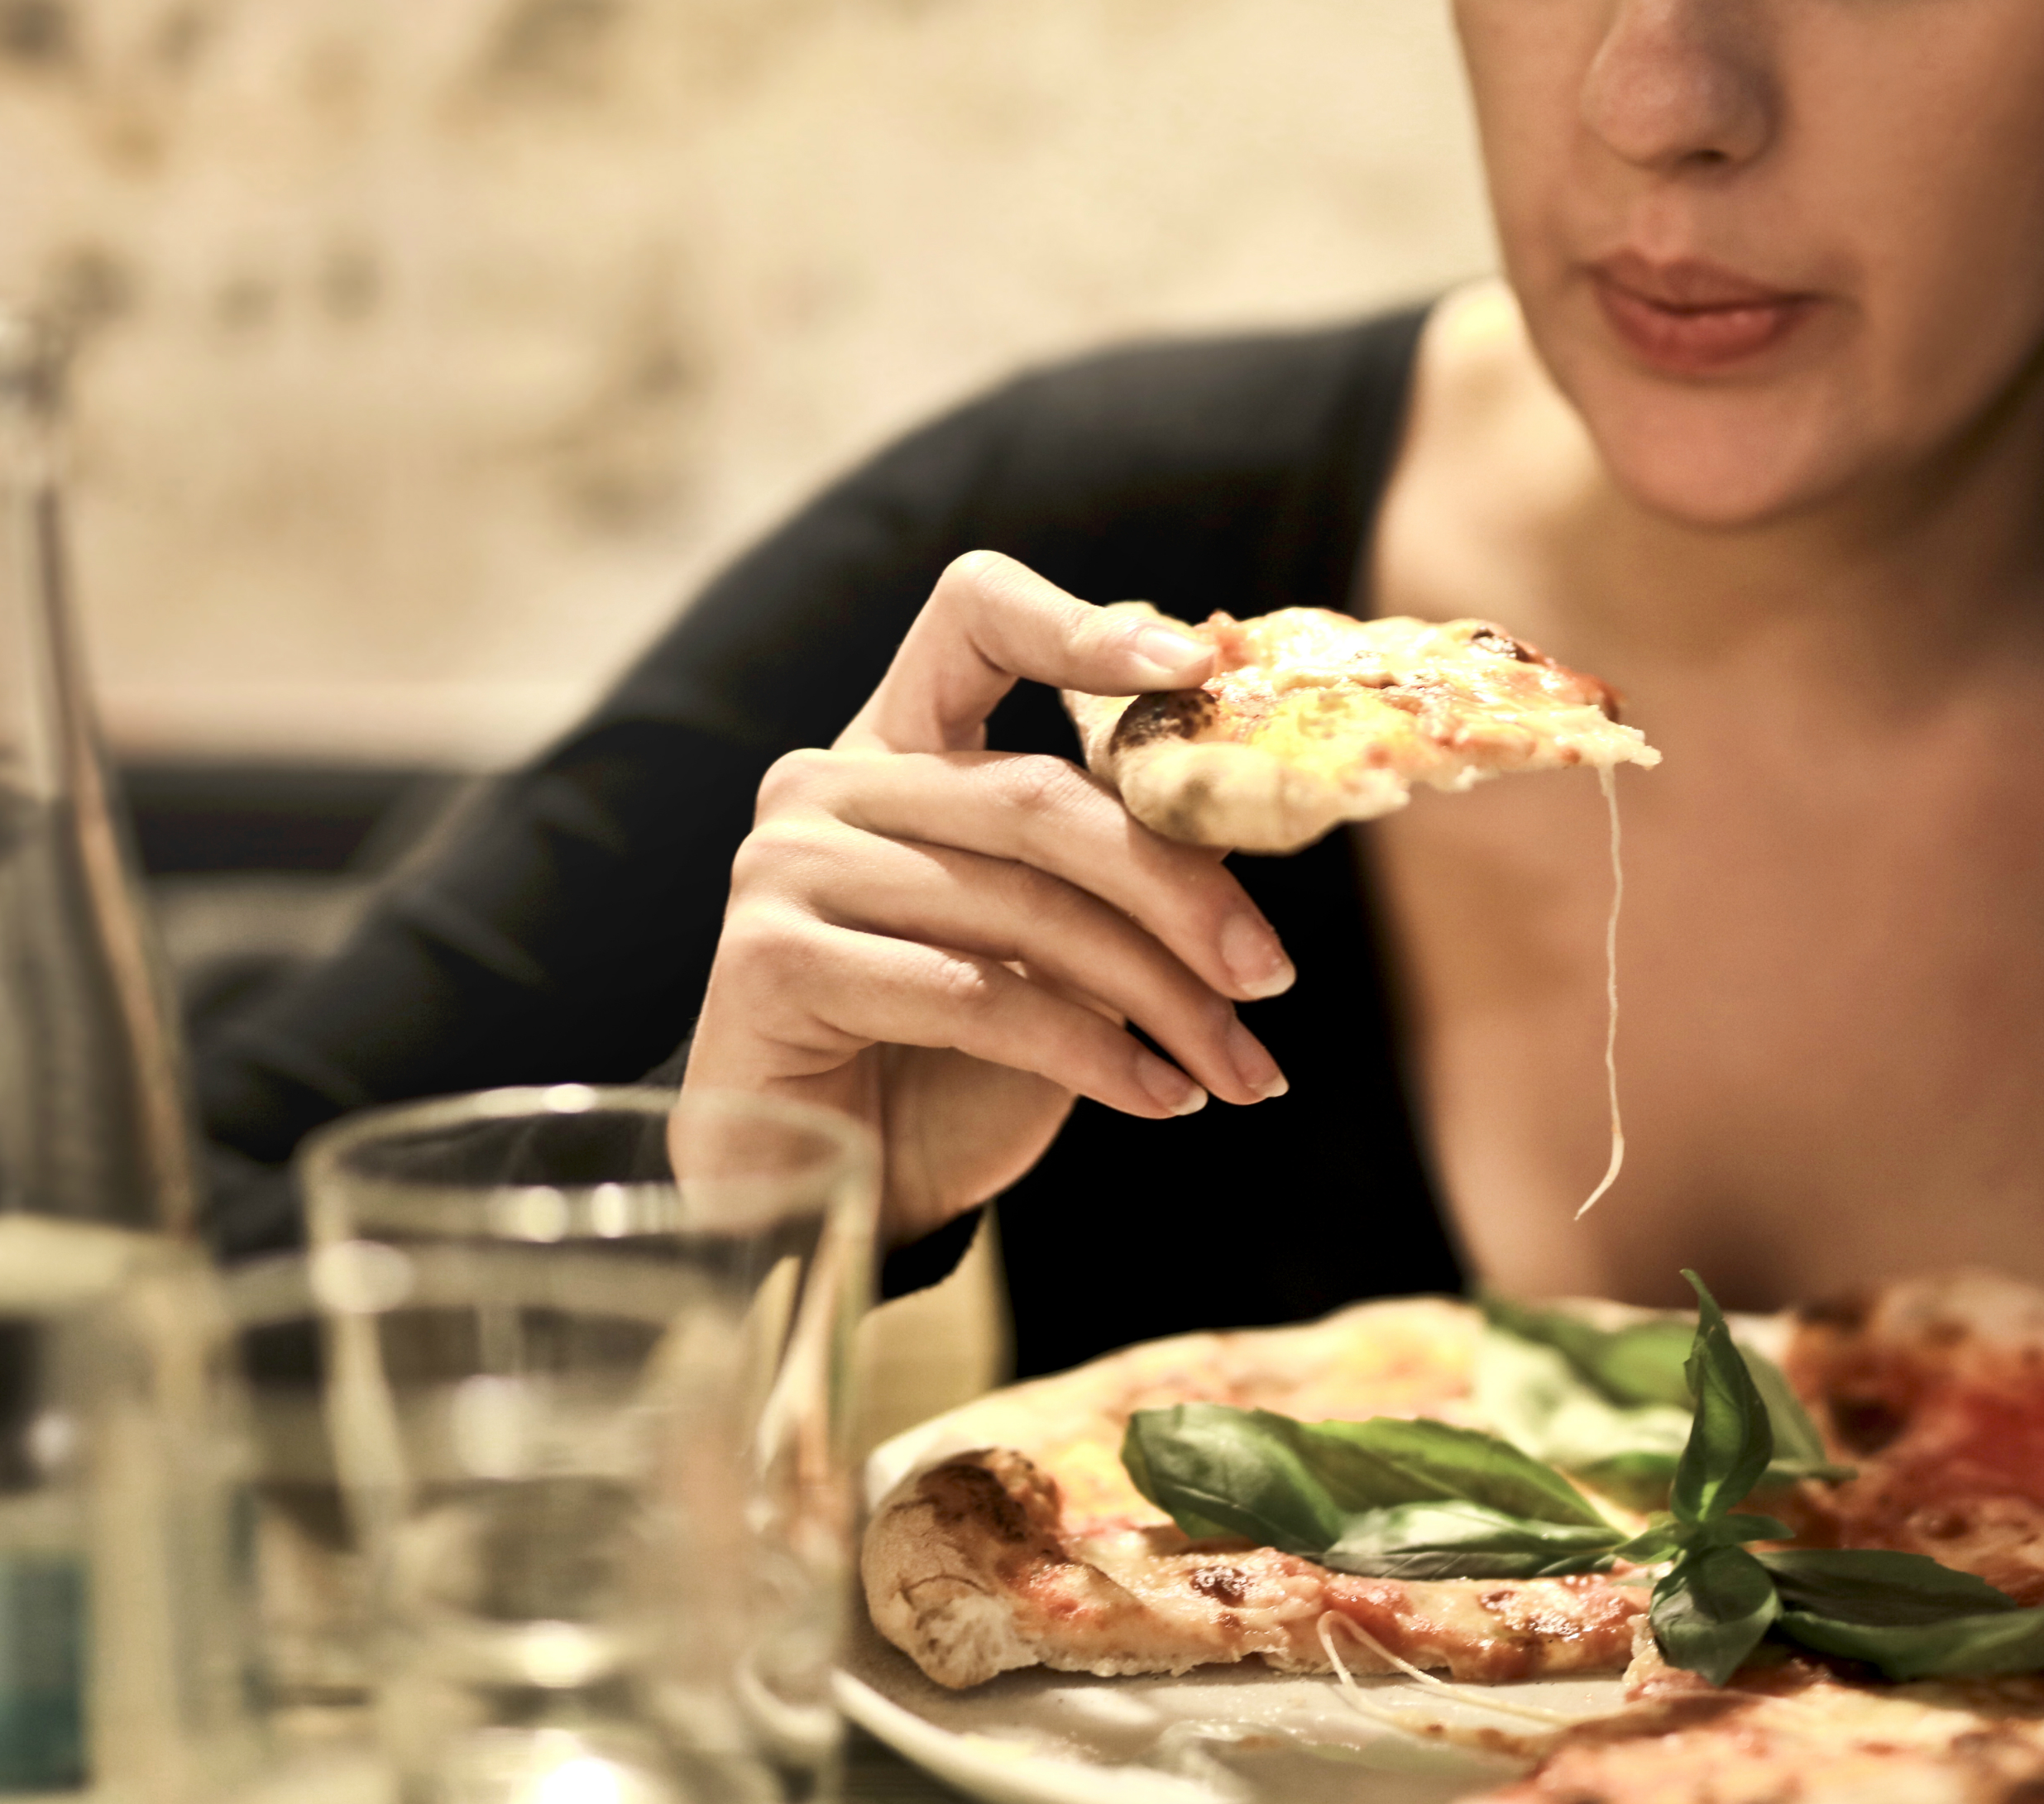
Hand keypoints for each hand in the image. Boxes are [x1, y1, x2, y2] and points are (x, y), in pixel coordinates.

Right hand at [688, 551, 1294, 1240]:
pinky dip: (1091, 1054)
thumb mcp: (1053, 946)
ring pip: (1022, 908)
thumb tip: (1249, 810)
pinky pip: (973, 995)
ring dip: (1160, 999)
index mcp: (895, 743)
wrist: (818, 1197)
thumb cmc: (946, 1062)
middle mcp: (825, 782)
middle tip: (1271, 974)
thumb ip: (1116, 862)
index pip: (975, 616)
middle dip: (1179, 894)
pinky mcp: (771, 961)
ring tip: (1241, 1070)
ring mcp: (786, 864)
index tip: (1198, 664)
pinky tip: (1162, 1099)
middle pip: (1040, 797)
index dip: (1084, 627)